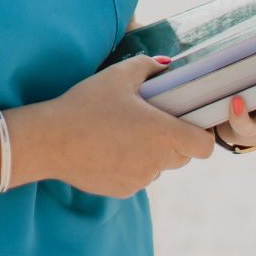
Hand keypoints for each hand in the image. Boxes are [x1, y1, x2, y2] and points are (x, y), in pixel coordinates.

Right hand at [33, 55, 214, 197]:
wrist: (50, 141)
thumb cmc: (85, 105)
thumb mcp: (117, 76)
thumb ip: (147, 66)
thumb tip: (166, 65)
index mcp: (162, 133)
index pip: (205, 146)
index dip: (202, 134)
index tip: (187, 122)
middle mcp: (157, 162)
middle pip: (183, 157)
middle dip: (173, 141)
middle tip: (150, 122)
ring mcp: (140, 180)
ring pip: (159, 168)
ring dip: (151, 154)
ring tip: (123, 134)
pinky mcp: (122, 190)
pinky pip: (137, 178)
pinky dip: (130, 166)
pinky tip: (107, 149)